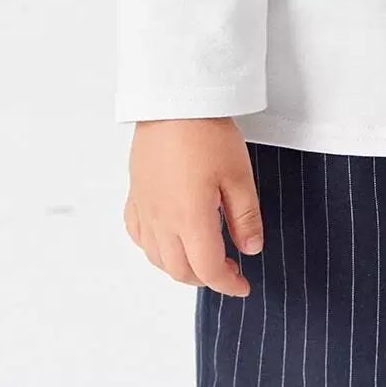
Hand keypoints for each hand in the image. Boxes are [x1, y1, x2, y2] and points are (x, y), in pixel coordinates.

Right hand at [123, 116, 263, 297]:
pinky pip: (138, 234)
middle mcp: (162, 220)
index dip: (227, 284)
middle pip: (179, 270)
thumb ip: (245, 218)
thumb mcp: (239, 175)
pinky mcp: (135, 193)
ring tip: (202, 254)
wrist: (173, 101)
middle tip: (227, 269)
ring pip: (156, 257)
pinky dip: (153, 247)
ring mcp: (144, 207)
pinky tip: (168, 237)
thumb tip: (251, 249)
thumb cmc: (207, 133)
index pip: (207, 269)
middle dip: (205, 278)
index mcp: (190, 219)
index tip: (242, 285)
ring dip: (179, 266)